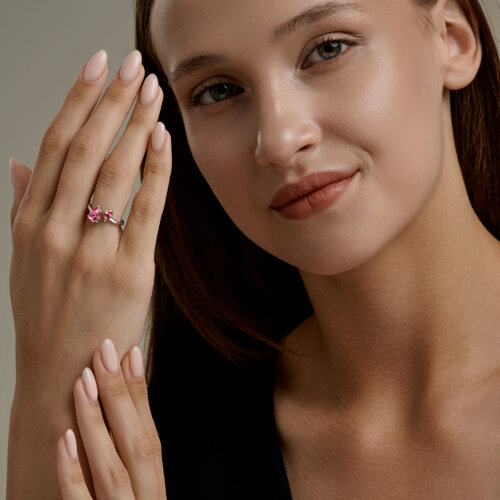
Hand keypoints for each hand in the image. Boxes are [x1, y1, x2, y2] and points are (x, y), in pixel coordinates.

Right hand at [9, 48, 170, 392]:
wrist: (62, 373)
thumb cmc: (48, 314)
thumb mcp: (24, 260)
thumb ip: (24, 206)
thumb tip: (19, 163)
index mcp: (29, 223)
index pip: (53, 145)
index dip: (77, 100)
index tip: (97, 67)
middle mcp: (54, 231)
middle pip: (83, 149)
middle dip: (110, 101)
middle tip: (133, 64)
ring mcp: (90, 252)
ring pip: (112, 173)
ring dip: (134, 125)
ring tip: (151, 90)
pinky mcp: (127, 272)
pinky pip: (144, 210)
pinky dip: (154, 171)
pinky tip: (161, 139)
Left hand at [56, 339, 166, 498]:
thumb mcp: (139, 492)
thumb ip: (130, 462)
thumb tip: (119, 407)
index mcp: (154, 487)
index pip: (150, 434)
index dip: (141, 393)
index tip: (130, 353)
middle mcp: (145, 498)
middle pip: (136, 444)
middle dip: (121, 395)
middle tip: (105, 351)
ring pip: (112, 469)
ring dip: (97, 422)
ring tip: (83, 380)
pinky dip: (73, 473)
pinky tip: (65, 439)